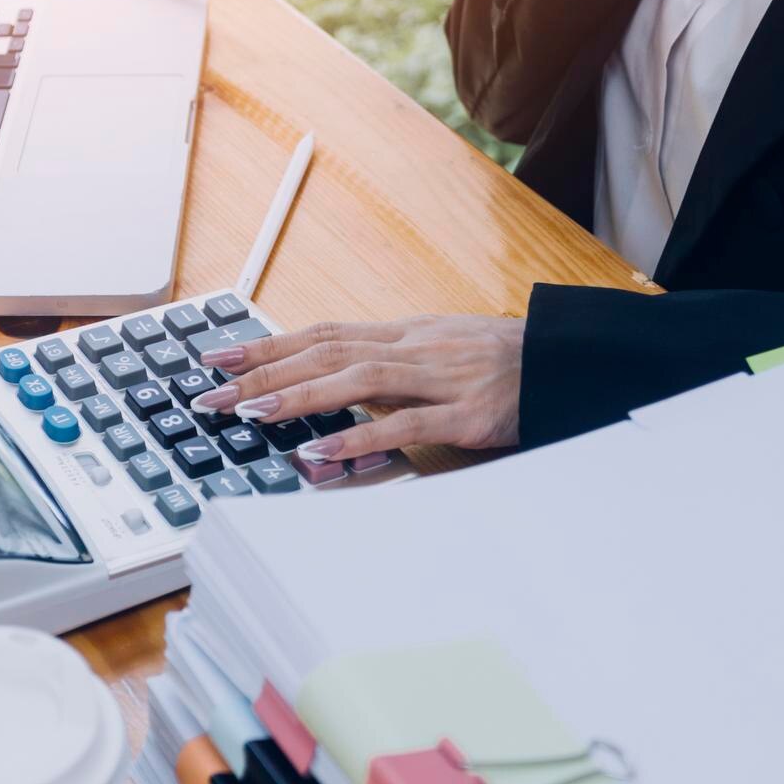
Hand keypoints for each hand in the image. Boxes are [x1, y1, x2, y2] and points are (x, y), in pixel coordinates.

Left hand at [190, 316, 526, 462]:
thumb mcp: (444, 355)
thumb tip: (336, 386)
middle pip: (326, 351)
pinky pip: (405, 424)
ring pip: (357, 380)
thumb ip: (394, 371)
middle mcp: (417, 348)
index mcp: (407, 334)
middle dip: (263, 370)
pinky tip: (322, 450)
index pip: (323, 333)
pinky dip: (359, 436)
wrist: (575, 364)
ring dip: (299, 395)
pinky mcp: (469, 414)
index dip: (268, 344)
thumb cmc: (508, 365)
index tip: (217, 358)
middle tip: (209, 392)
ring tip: (251, 413)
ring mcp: (442, 379)